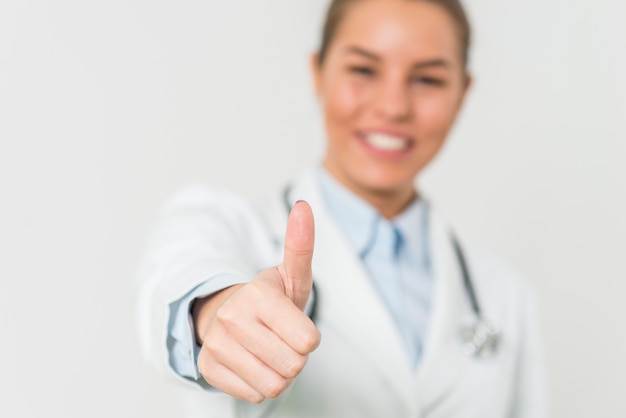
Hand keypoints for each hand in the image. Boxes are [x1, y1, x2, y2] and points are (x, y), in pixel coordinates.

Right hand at [194, 201, 320, 402]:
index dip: (308, 337)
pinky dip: (258, 384)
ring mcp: (216, 345)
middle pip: (293, 366)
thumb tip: (303, 206)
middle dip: (294, 356)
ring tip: (267, 351)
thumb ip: (301, 245)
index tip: (294, 324)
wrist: (227, 314)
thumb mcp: (291, 275)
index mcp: (258, 295)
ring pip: (274, 385)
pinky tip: (250, 362)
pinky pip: (254, 395)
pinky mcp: (207, 369)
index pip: (309, 341)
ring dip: (278, 373)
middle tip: (280, 339)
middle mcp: (232, 318)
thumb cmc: (269, 299)